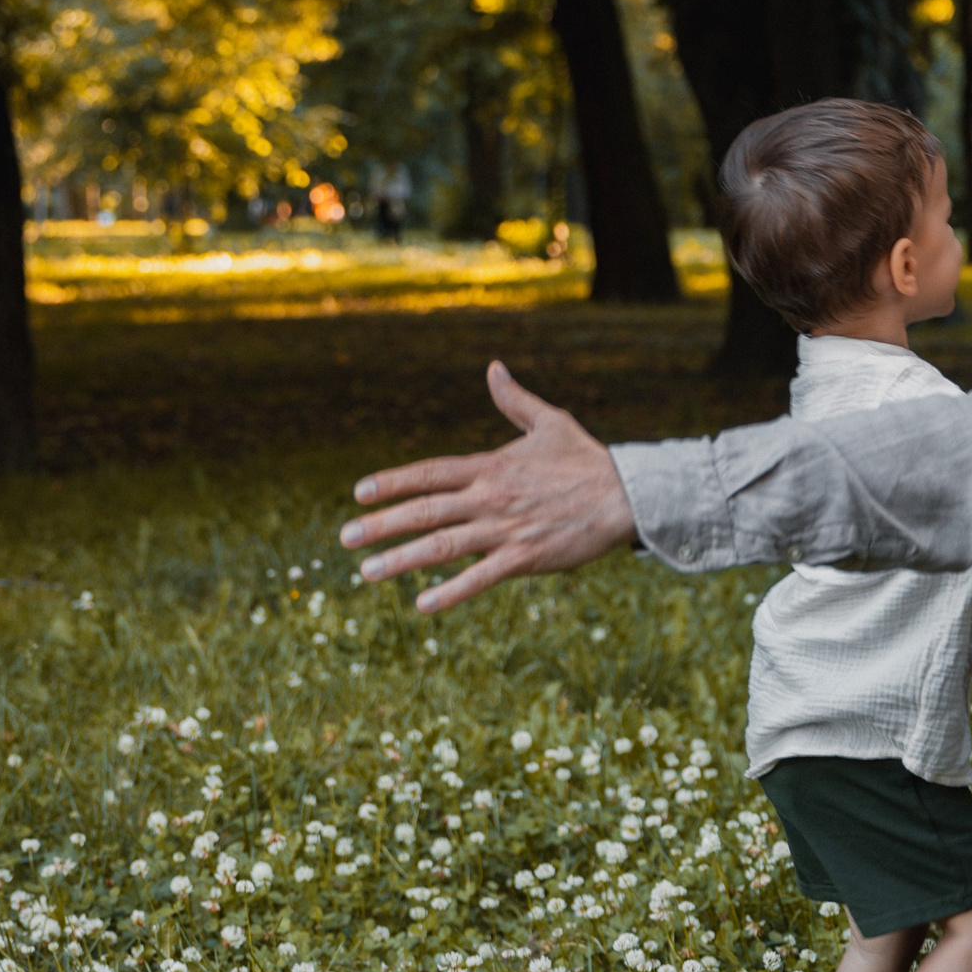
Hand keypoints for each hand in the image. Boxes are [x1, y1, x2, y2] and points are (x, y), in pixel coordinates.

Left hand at [339, 362, 637, 612]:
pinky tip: (423, 604)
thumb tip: (494, 367)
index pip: (429, 473)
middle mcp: (489, 497)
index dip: (391, 482)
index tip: (359, 493)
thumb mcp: (549, 422)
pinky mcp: (525, 557)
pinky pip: (480, 577)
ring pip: (442, 545)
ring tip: (367, 572)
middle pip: (424, 510)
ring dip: (401, 560)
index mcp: (490, 466)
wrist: (626, 495)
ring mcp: (505, 529)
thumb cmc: (588, 459)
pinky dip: (450, 591)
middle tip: (345, 537)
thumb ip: (514, 400)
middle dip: (380, 524)